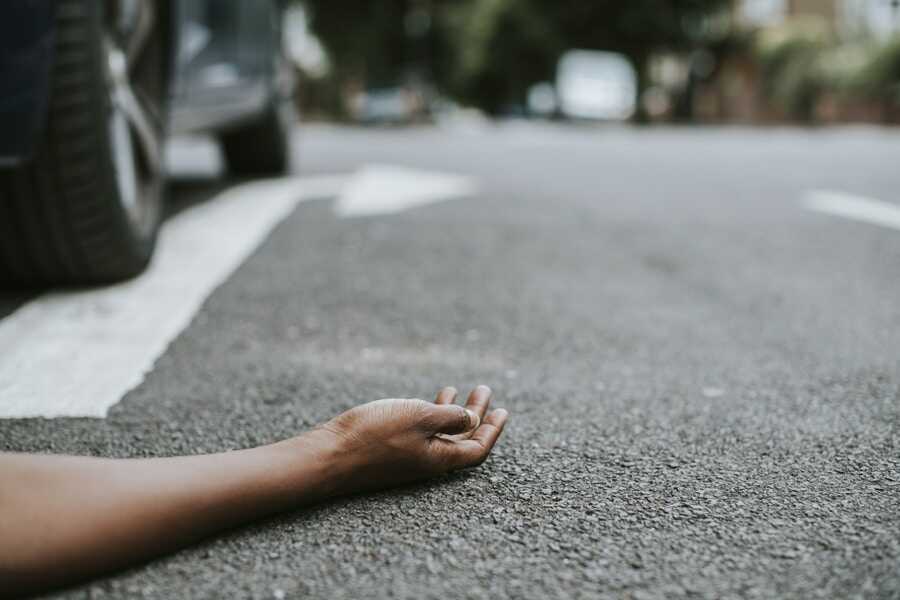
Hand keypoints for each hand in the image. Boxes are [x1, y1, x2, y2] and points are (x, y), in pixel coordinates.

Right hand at [316, 386, 508, 493]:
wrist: (329, 455)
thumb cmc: (374, 434)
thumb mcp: (420, 417)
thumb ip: (450, 417)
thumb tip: (472, 420)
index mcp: (440, 458)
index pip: (478, 448)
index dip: (493, 430)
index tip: (502, 411)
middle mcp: (427, 461)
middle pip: (462, 438)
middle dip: (476, 414)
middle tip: (484, 392)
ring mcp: (408, 456)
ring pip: (440, 433)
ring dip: (453, 411)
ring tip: (459, 391)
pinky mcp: (390, 449)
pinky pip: (421, 431)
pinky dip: (430, 413)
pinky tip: (427, 399)